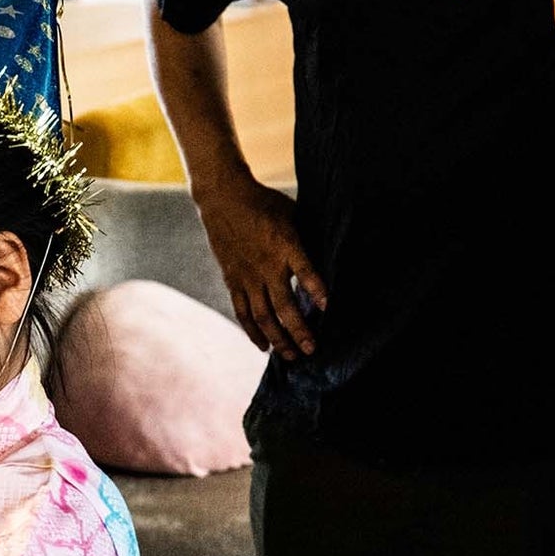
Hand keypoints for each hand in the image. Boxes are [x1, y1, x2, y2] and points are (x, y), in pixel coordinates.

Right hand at [193, 180, 327, 360]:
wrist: (223, 199)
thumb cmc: (263, 204)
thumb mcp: (292, 214)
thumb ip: (307, 238)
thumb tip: (331, 255)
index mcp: (285, 245)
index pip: (305, 271)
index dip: (316, 290)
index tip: (329, 308)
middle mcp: (266, 265)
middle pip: (283, 305)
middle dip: (298, 330)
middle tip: (312, 350)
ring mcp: (247, 276)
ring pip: (262, 315)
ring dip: (277, 338)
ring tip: (291, 356)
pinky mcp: (233, 281)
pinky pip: (243, 312)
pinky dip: (253, 331)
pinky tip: (264, 346)